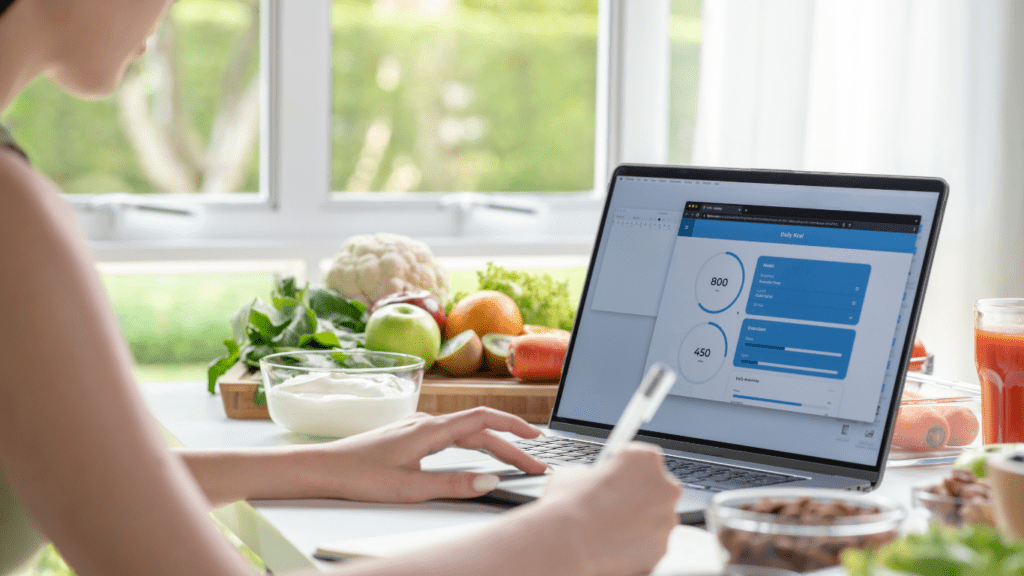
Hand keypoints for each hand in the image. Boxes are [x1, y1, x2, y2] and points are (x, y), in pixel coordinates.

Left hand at [304, 407, 547, 502]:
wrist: (323, 468)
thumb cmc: (359, 476)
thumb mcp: (410, 488)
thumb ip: (452, 485)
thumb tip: (490, 481)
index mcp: (431, 430)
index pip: (484, 420)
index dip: (514, 427)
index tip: (537, 439)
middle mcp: (426, 423)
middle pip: (479, 428)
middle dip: (510, 445)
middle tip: (533, 463)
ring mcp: (417, 427)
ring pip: (464, 432)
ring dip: (492, 444)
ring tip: (513, 459)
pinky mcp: (409, 435)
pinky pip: (450, 435)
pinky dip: (472, 444)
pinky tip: (474, 455)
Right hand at [529, 443, 682, 575]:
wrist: (567, 545)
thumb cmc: (568, 506)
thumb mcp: (575, 473)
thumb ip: (592, 474)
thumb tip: (590, 481)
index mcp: (645, 459)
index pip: (644, 459)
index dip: (626, 469)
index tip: (617, 477)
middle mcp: (664, 487)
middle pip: (656, 488)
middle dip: (638, 496)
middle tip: (611, 505)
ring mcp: (666, 520)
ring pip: (656, 519)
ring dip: (638, 522)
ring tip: (607, 529)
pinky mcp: (661, 548)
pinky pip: (650, 544)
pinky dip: (635, 546)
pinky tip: (612, 546)